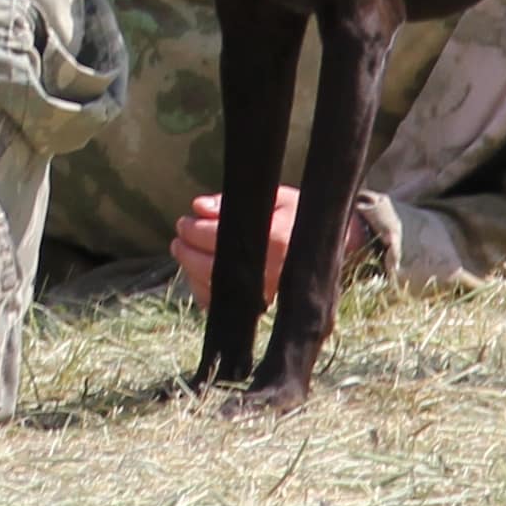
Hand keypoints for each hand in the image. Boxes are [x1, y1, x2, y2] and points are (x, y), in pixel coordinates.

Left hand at [166, 184, 307, 308]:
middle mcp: (268, 271)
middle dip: (186, 249)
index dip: (193, 228)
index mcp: (274, 240)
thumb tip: (199, 207)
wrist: (326, 250)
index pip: (216, 236)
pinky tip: (199, 274)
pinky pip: (220, 305)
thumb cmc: (299, 218)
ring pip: (210, 287)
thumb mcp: (275, 198)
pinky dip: (202, 290)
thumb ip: (234, 202)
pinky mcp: (260, 306)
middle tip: (180, 237)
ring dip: (190, 269)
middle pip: (208, 264)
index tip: (185, 220)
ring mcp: (264, 293)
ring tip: (185, 252)